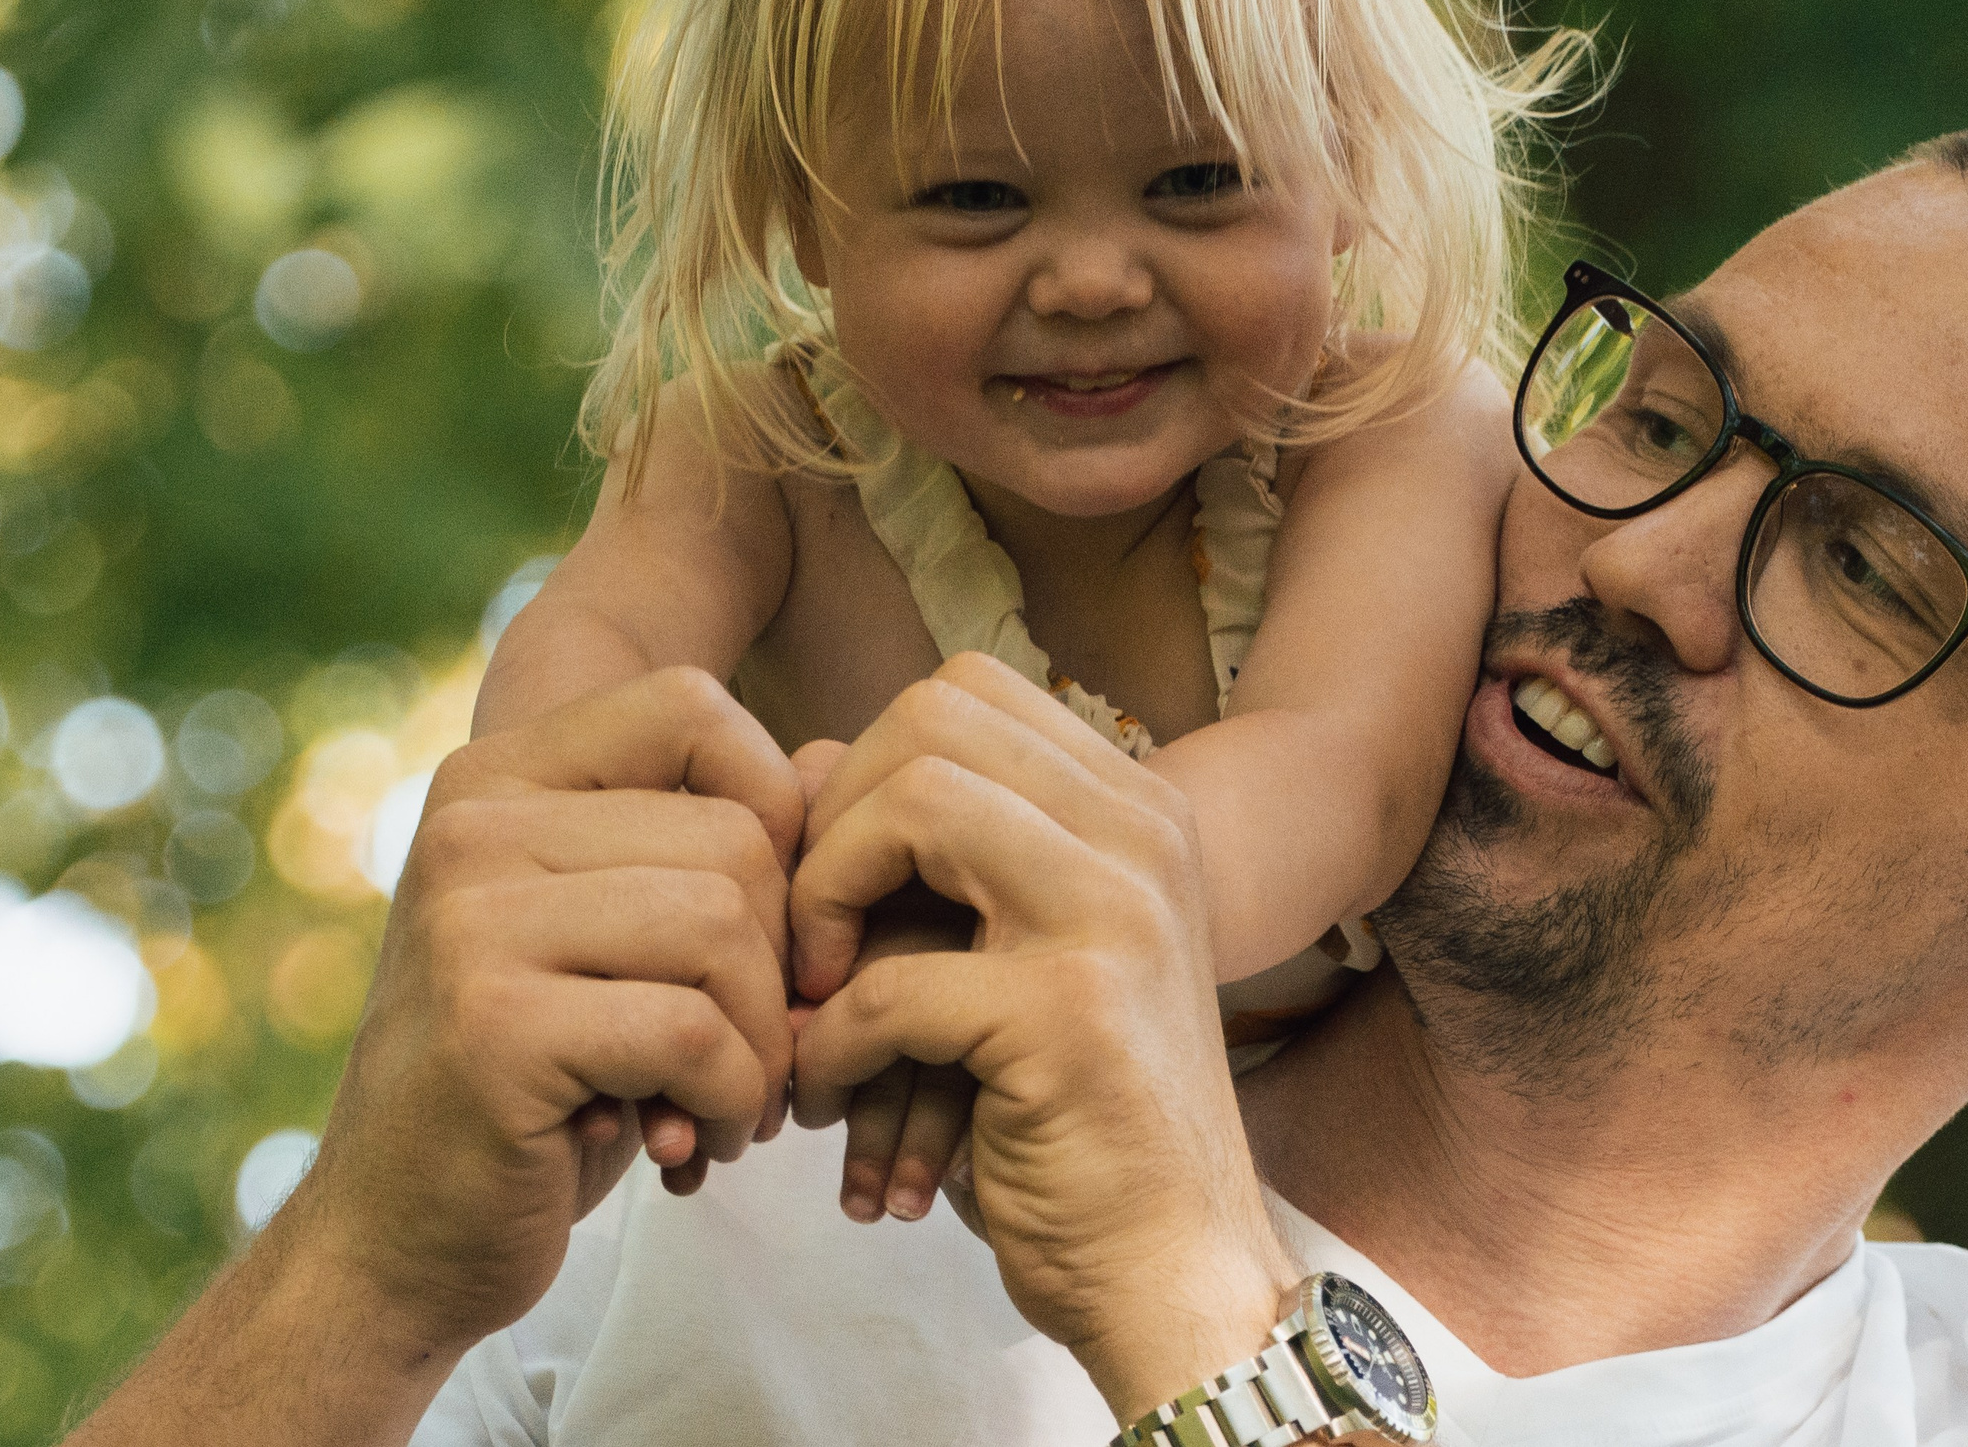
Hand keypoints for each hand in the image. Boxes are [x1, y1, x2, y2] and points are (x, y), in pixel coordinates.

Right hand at [301, 667, 802, 1358]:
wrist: (393, 1242)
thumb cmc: (544, 1080)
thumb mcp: (621, 939)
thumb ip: (711, 843)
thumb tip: (847, 767)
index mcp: (495, 779)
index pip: (690, 707)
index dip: (774, 810)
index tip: (768, 928)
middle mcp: (471, 828)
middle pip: (734, 839)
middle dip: (778, 964)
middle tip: (750, 1053)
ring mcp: (470, 922)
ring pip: (722, 929)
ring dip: (760, 1040)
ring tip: (725, 1103)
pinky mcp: (493, 1025)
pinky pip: (693, 1031)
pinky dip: (728, 1098)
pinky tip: (691, 1142)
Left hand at [789, 654, 1298, 1419]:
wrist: (1175, 1275)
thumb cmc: (1072, 1119)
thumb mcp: (1015, 955)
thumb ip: (937, 862)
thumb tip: (792, 773)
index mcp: (1135, 808)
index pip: (963, 693)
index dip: (863, 771)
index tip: (837, 887)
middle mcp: (1141, 834)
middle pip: (928, 718)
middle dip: (833, 821)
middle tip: (809, 941)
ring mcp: (1116, 912)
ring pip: (914, 801)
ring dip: (825, 905)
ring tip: (812, 1004)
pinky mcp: (1070, 1012)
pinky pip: (887, 983)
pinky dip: (830, 1049)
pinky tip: (832, 1102)